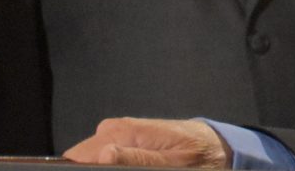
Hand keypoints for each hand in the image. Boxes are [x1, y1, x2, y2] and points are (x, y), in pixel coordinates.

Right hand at [63, 118, 232, 167]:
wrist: (215, 144)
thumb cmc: (199, 154)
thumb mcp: (172, 163)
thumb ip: (136, 159)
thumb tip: (102, 154)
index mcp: (124, 131)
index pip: (79, 155)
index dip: (85, 170)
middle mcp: (115, 128)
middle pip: (83, 158)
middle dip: (97, 169)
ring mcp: (118, 133)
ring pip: (93, 159)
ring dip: (104, 167)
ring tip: (135, 169)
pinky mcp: (124, 139)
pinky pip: (105, 156)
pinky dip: (113, 164)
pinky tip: (130, 166)